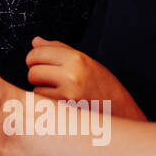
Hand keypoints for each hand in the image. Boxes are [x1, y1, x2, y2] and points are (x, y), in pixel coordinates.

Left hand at [26, 38, 144, 118]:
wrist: (123, 113)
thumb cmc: (104, 86)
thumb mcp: (87, 62)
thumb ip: (59, 50)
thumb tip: (35, 41)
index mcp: (77, 59)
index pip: (37, 53)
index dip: (34, 58)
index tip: (37, 62)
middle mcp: (71, 76)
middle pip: (32, 72)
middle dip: (37, 75)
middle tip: (51, 78)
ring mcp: (68, 96)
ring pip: (35, 90)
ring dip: (43, 91)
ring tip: (62, 92)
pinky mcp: (65, 113)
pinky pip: (43, 105)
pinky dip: (48, 104)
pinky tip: (63, 103)